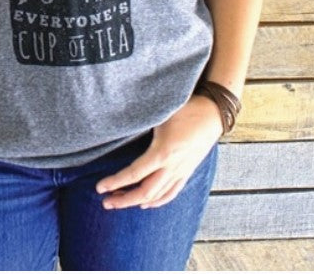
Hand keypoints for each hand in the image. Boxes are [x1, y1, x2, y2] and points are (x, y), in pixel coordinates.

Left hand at [95, 95, 221, 209]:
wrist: (213, 114)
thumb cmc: (186, 109)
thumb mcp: (161, 113)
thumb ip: (141, 121)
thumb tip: (117, 122)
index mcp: (163, 152)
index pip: (134, 174)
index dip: (115, 182)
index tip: (100, 187)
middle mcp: (172, 167)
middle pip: (145, 193)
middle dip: (123, 200)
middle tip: (105, 202)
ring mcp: (181, 172)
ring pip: (157, 196)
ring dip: (137, 202)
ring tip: (119, 202)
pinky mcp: (187, 172)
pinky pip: (171, 193)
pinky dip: (157, 202)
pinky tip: (146, 203)